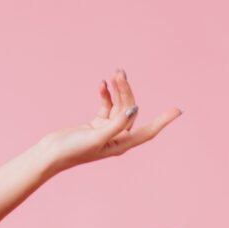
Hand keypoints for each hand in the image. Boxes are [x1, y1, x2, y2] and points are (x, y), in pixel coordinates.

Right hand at [37, 69, 180, 172]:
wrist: (51, 154)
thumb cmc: (72, 150)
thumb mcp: (96, 136)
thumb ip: (116, 124)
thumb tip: (134, 109)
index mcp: (121, 145)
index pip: (148, 132)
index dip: (163, 121)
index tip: (178, 110)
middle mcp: (117, 138)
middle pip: (130, 111)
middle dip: (127, 91)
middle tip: (119, 73)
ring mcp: (107, 131)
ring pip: (119, 106)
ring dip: (117, 90)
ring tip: (114, 73)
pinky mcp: (96, 125)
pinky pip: (107, 107)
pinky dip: (106, 95)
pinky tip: (102, 85)